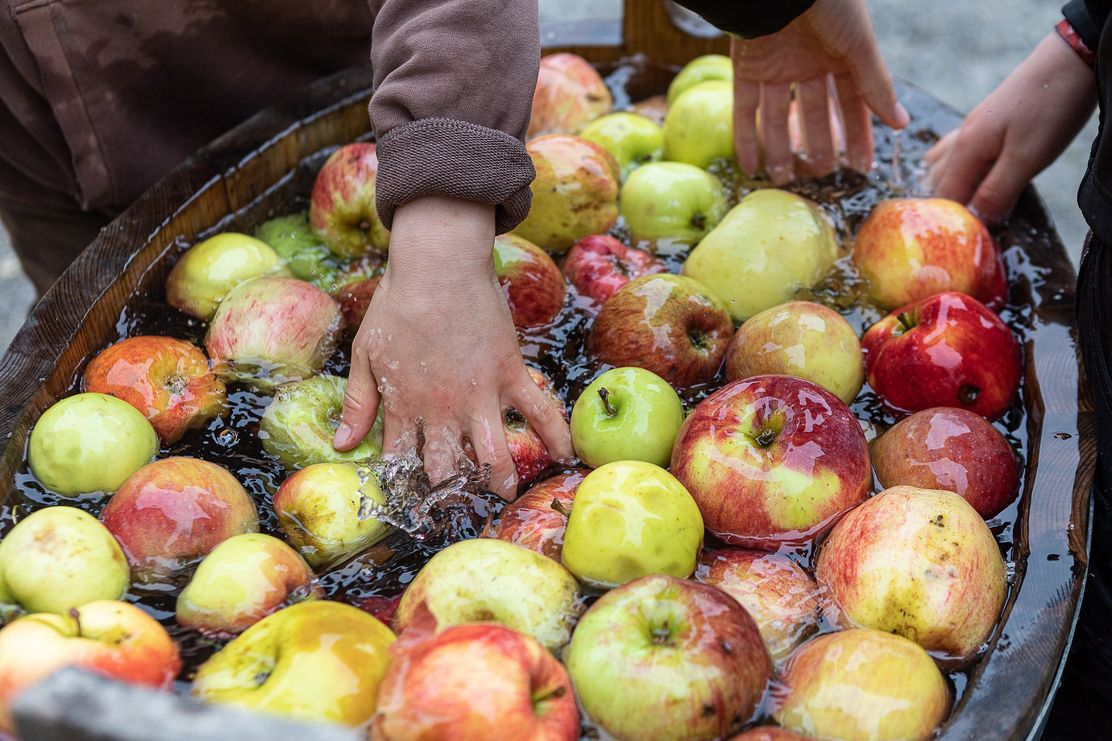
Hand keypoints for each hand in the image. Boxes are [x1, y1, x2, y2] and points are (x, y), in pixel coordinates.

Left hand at [333, 196, 572, 498]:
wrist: (438, 265)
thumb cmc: (397, 305)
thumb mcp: (365, 354)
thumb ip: (357, 403)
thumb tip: (341, 446)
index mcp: (405, 406)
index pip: (403, 461)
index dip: (405, 484)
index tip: (411, 497)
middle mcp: (443, 409)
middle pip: (448, 467)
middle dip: (450, 492)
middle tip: (457, 503)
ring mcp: (480, 394)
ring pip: (493, 453)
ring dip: (498, 479)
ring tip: (504, 495)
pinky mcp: (510, 374)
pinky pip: (538, 410)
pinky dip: (554, 433)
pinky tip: (565, 454)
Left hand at [731, 0, 907, 182]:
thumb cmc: (830, 2)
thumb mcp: (859, 45)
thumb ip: (876, 85)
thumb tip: (901, 124)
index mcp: (840, 55)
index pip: (851, 104)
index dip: (858, 135)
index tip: (862, 167)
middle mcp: (808, 63)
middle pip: (814, 114)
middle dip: (819, 146)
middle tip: (824, 177)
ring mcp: (776, 66)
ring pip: (778, 117)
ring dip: (780, 149)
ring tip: (785, 181)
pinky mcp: (746, 67)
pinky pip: (744, 108)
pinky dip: (745, 138)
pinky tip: (751, 167)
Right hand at [926, 32, 1095, 221]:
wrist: (1071, 60)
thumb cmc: (1050, 109)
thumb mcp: (1027, 158)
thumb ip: (998, 191)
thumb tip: (978, 221)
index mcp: (965, 150)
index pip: (944, 198)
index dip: (955, 221)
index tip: (972, 239)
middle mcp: (960, 139)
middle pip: (939, 184)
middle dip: (950, 208)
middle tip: (970, 230)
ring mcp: (972, 128)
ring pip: (944, 166)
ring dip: (950, 188)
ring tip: (961, 208)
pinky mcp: (987, 121)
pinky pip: (956, 150)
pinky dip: (955, 167)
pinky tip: (961, 170)